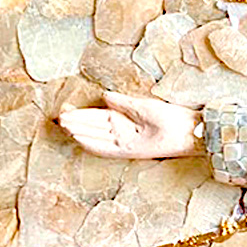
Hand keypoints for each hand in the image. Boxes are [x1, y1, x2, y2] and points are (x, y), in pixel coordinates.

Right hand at [57, 92, 202, 158]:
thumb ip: (122, 103)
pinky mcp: (130, 150)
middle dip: (77, 123)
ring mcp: (126, 141)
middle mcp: (123, 131)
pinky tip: (80, 139)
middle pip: (94, 127)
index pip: (98, 116)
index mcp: (126, 118)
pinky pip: (107, 149)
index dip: (82, 114)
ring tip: (65, 126)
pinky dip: (93, 145)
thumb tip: (104, 96)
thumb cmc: (171, 116)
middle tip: (59, 118)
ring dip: (81, 132)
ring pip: (98, 137)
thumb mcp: (143, 106)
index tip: (67, 110)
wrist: (187, 130)